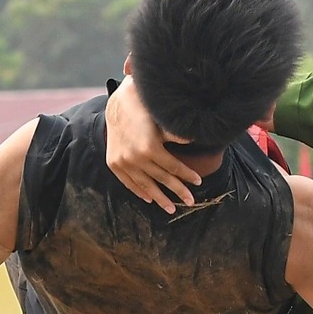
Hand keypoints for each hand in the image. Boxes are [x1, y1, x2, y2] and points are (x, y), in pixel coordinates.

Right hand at [104, 77, 198, 213]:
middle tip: (191, 202)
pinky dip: (139, 191)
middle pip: (162, 179)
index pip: (173, 167)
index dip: (187, 175)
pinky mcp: (113, 163)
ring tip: (171, 208)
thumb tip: (194, 141)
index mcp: (150, 147)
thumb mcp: (162, 121)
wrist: (116, 105)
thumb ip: (176, 135)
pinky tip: (149, 198)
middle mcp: (136, 157)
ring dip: (159, 198)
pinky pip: (129, 182)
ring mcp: (123, 162)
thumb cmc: (144, 111)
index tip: (199, 181)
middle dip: (178, 191)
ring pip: (145, 185)